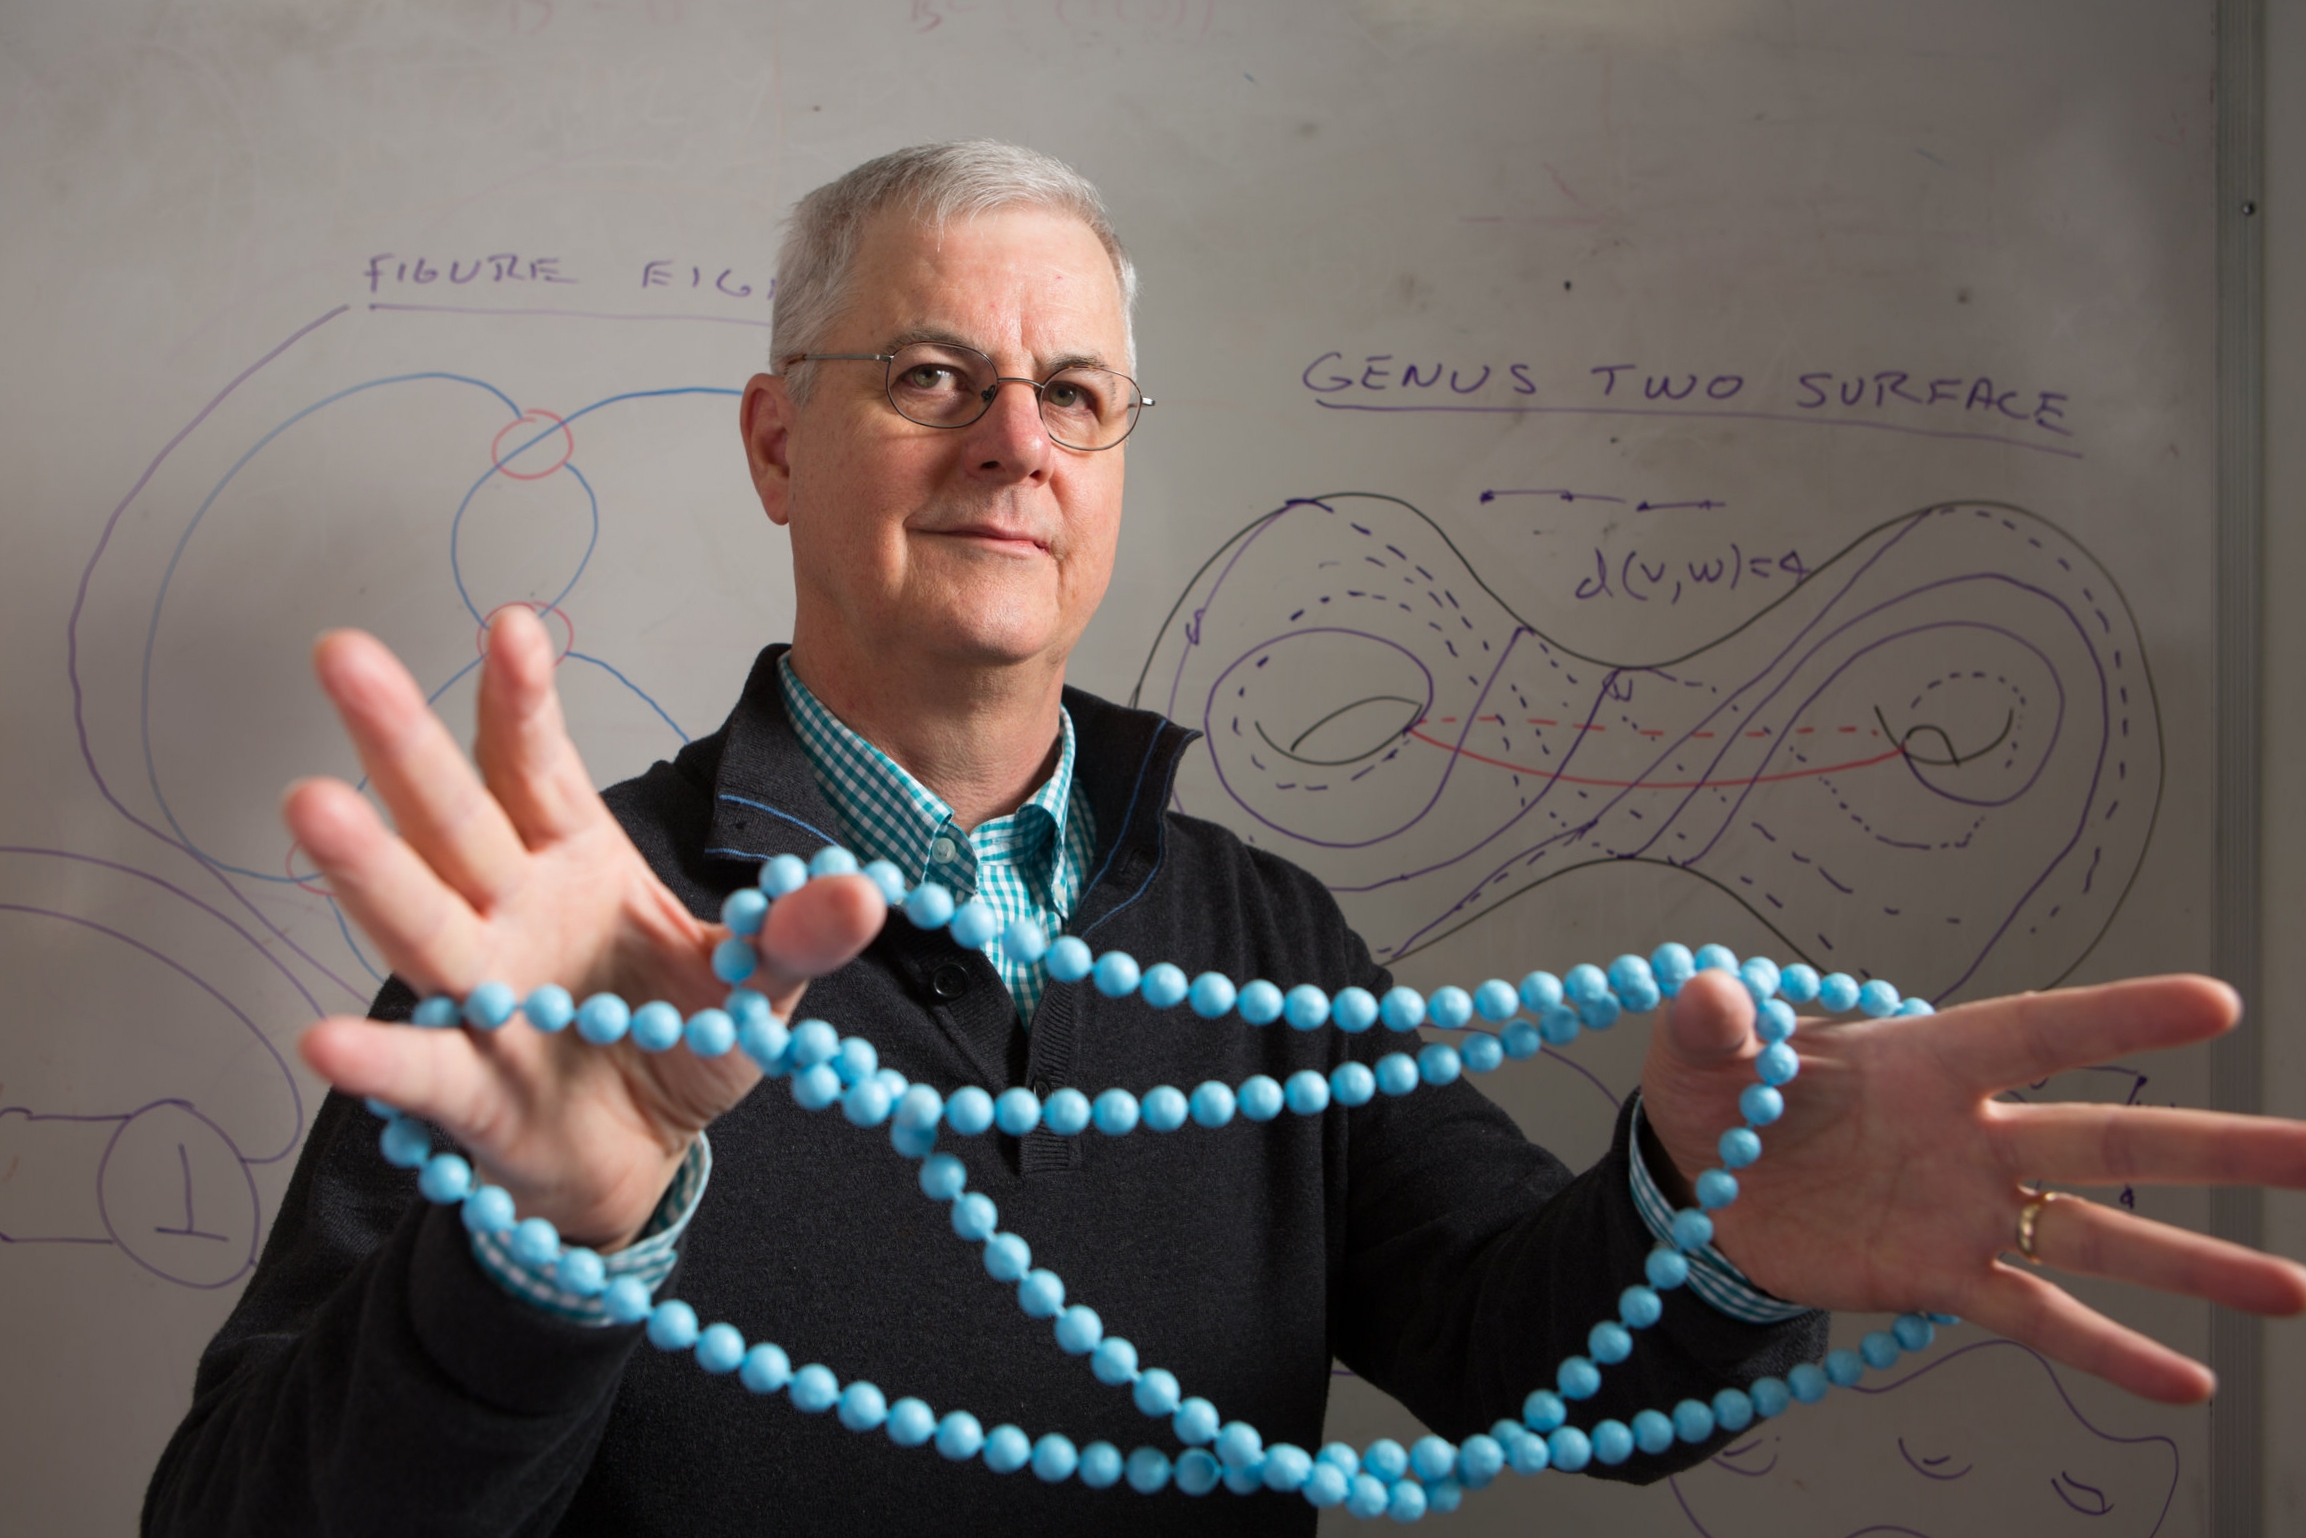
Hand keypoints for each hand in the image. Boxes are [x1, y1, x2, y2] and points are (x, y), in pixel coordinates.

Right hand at [285, 609, 883, 1249]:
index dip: (522, 698)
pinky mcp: (468, 1091)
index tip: (513, 623)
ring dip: (367, 868)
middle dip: (400, 738)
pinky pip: (422, 1071)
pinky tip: (327, 1040)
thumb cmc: (680, 1039)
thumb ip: (797, 934)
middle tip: (342, 653)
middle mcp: (507, 912)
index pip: (539, 766)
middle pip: (450, 816)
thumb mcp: (760, 981)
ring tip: (312, 803)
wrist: (642, 1151)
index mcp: (573, 860)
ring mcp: (481, 997)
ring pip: (418, 922)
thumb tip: (864, 891)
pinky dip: (379, 1060)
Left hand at [1639, 970, 2305, 1402]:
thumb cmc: (1724, 1093)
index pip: (2036, 1032)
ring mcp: (1969, 1210)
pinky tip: (2187, 1381)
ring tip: (2292, 1289)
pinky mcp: (1943, 1276)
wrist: (1704, 1183)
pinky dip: (2108, 1353)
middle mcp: (1971, 1134)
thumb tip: (1710, 996)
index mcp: (1925, 1058)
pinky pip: (2038, 1318)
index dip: (2117, 1017)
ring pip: (2099, 1237)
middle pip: (2107, 1138)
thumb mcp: (1702, 1047)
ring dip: (2196, 1263)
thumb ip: (1715, 1021)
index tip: (2215, 1004)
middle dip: (2213, 1144)